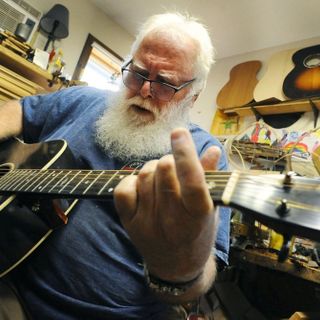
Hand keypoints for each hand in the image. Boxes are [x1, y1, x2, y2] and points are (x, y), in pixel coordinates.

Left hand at [114, 128, 220, 282]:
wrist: (176, 268)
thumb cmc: (198, 235)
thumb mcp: (211, 209)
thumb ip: (209, 178)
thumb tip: (212, 149)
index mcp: (197, 216)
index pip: (192, 180)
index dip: (185, 153)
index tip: (179, 132)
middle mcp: (171, 220)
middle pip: (163, 170)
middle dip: (169, 160)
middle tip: (173, 166)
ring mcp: (148, 223)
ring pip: (144, 176)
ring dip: (152, 168)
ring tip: (160, 177)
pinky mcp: (130, 224)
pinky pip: (123, 190)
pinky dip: (132, 181)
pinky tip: (142, 187)